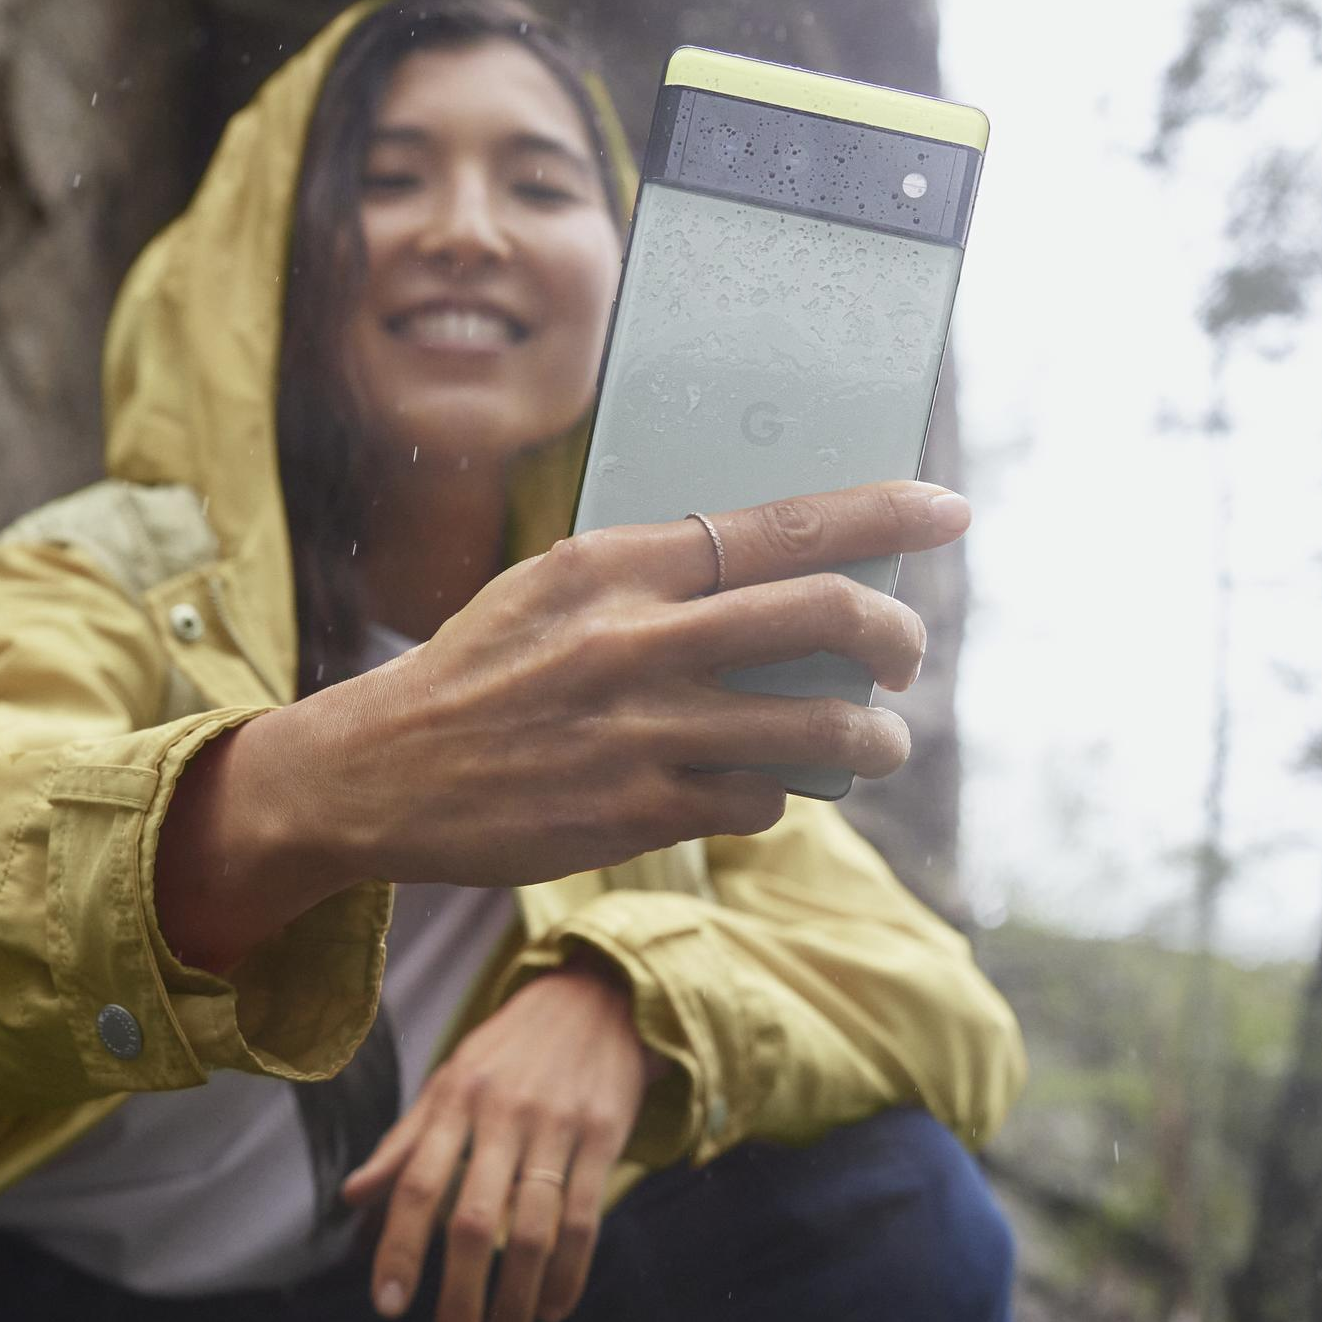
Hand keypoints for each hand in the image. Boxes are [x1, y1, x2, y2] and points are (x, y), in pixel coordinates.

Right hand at [158, 478, 968, 967]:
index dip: (880, 515)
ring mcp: (642, 730)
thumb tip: (776, 573)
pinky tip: (759, 789)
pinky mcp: (638, 811)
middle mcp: (636, 639)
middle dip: (897, 633)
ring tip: (879, 742)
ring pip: (816, 727)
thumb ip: (651, 577)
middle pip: (824, 616)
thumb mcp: (551, 590)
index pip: (778, 525)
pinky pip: (759, 800)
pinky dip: (777, 794)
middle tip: (909, 653)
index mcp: (615, 564)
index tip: (945, 510)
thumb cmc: (477, 674)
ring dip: (873, 737)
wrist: (377, 775)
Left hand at [343, 954, 657, 1321]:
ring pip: (533, 1230)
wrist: (595, 995)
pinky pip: (586, 1216)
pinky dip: (570, 1272)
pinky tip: (555, 1310)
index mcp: (452, 1102)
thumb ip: (404, 1143)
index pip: (415, 1186)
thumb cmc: (509, 1050)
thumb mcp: (448, 1081)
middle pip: (472, 1221)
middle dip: (459, 1298)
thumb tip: (351, 1198)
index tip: (388, 1307)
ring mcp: (556, 1125)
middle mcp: (500, 1115)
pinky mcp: (604, 1134)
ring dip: (517, 1301)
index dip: (398, 1249)